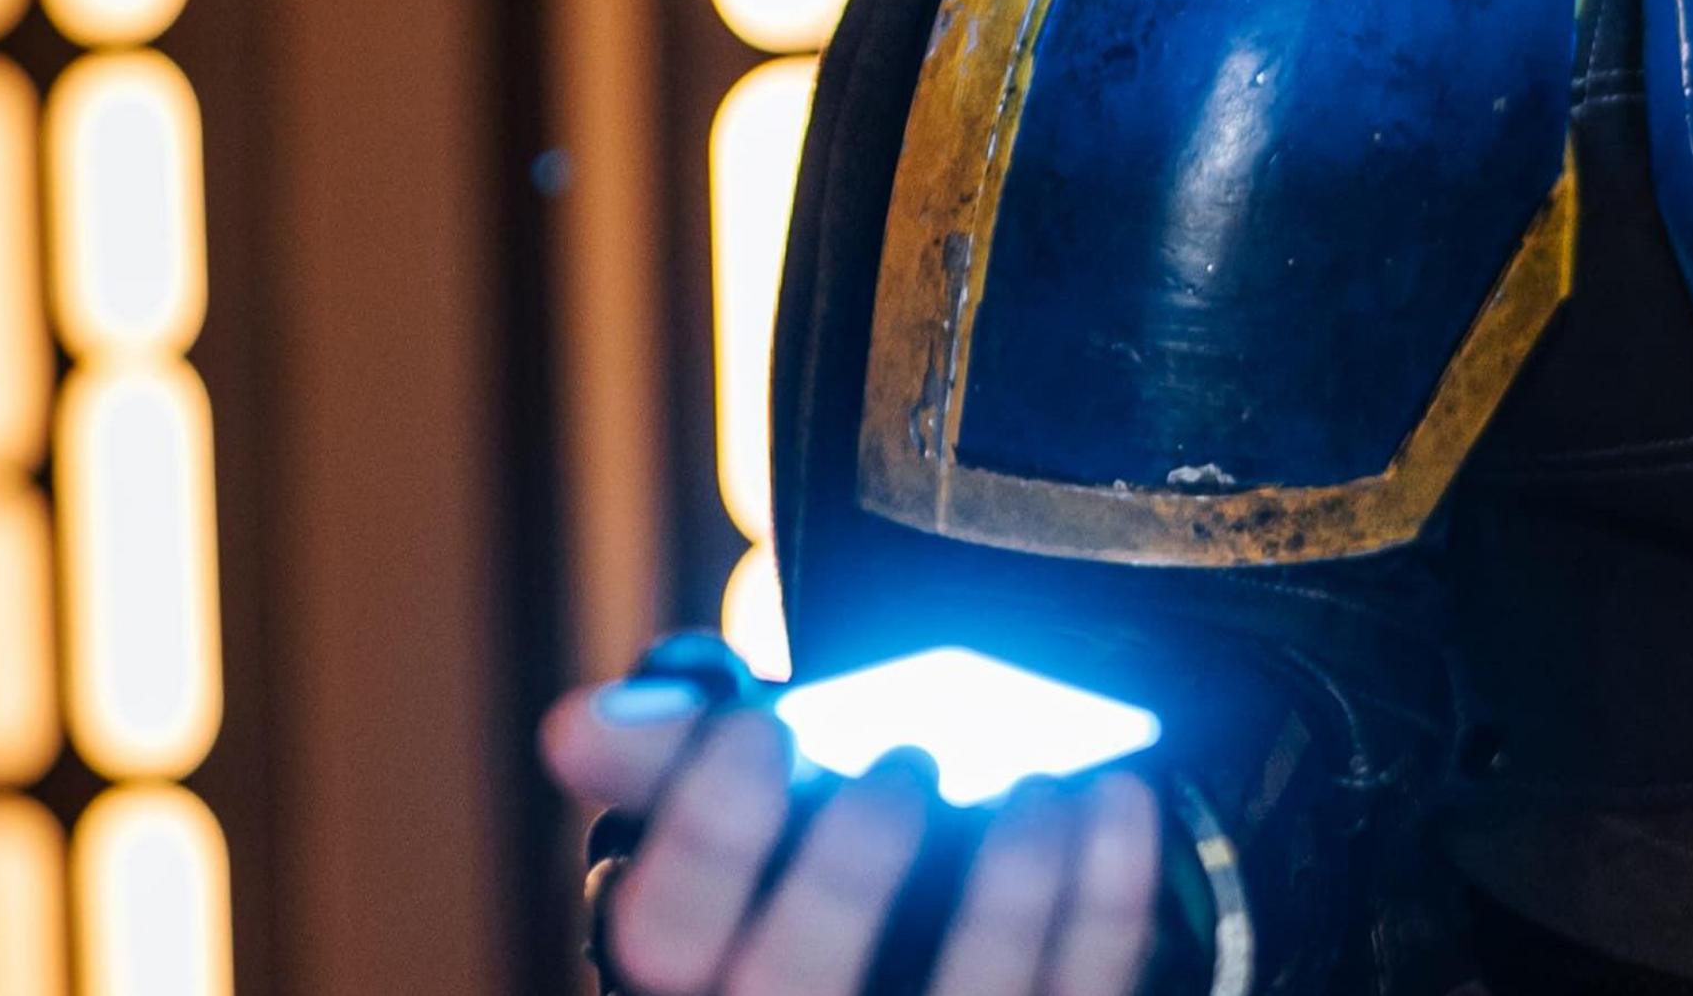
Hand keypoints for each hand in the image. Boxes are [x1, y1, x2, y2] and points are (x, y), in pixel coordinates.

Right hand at [542, 673, 1160, 995]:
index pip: (662, 942)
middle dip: (848, 872)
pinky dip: (1106, 896)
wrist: (923, 916)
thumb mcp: (743, 804)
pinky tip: (1116, 798)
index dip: (706, 838)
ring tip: (1035, 779)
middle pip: (793, 988)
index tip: (757, 727)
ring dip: (1007, 891)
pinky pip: (1081, 991)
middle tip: (906, 758)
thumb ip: (676, 752)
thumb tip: (577, 724)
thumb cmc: (810, 854)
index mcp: (689, 981)